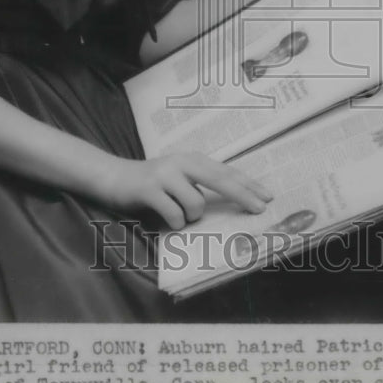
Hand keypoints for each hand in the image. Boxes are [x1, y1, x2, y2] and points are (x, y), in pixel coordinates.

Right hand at [106, 153, 272, 229]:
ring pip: (195, 204)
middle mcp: (182, 162)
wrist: (114, 178)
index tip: (268, 197)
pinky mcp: (150, 189)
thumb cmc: (153, 184)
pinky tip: (163, 217)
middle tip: (260, 209)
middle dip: (243, 195)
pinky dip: (173, 222)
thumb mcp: (180, 177)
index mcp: (193, 160)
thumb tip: (235, 200)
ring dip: (189, 216)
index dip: (248, 184)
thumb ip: (201, 184)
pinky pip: (174, 215)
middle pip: (221, 180)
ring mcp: (165, 174)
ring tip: (174, 212)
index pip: (227, 172)